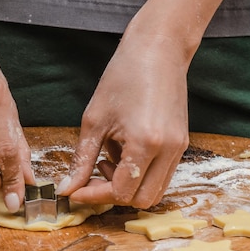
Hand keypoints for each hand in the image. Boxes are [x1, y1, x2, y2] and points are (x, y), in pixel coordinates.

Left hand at [56, 32, 189, 207]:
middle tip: (92, 179)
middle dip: (113, 195)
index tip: (76, 192)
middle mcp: (168, 150)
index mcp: (145, 143)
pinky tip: (123, 153)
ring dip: (128, 187)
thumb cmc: (123, 77)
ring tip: (108, 161)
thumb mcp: (94, 121)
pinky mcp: (181, 144)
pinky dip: (140, 175)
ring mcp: (179, 148)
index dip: (95, 196)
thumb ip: (81, 160)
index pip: (121, 192)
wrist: (159, 50)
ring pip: (154, 192)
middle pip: (142, 200)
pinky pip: (161, 176)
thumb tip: (68, 189)